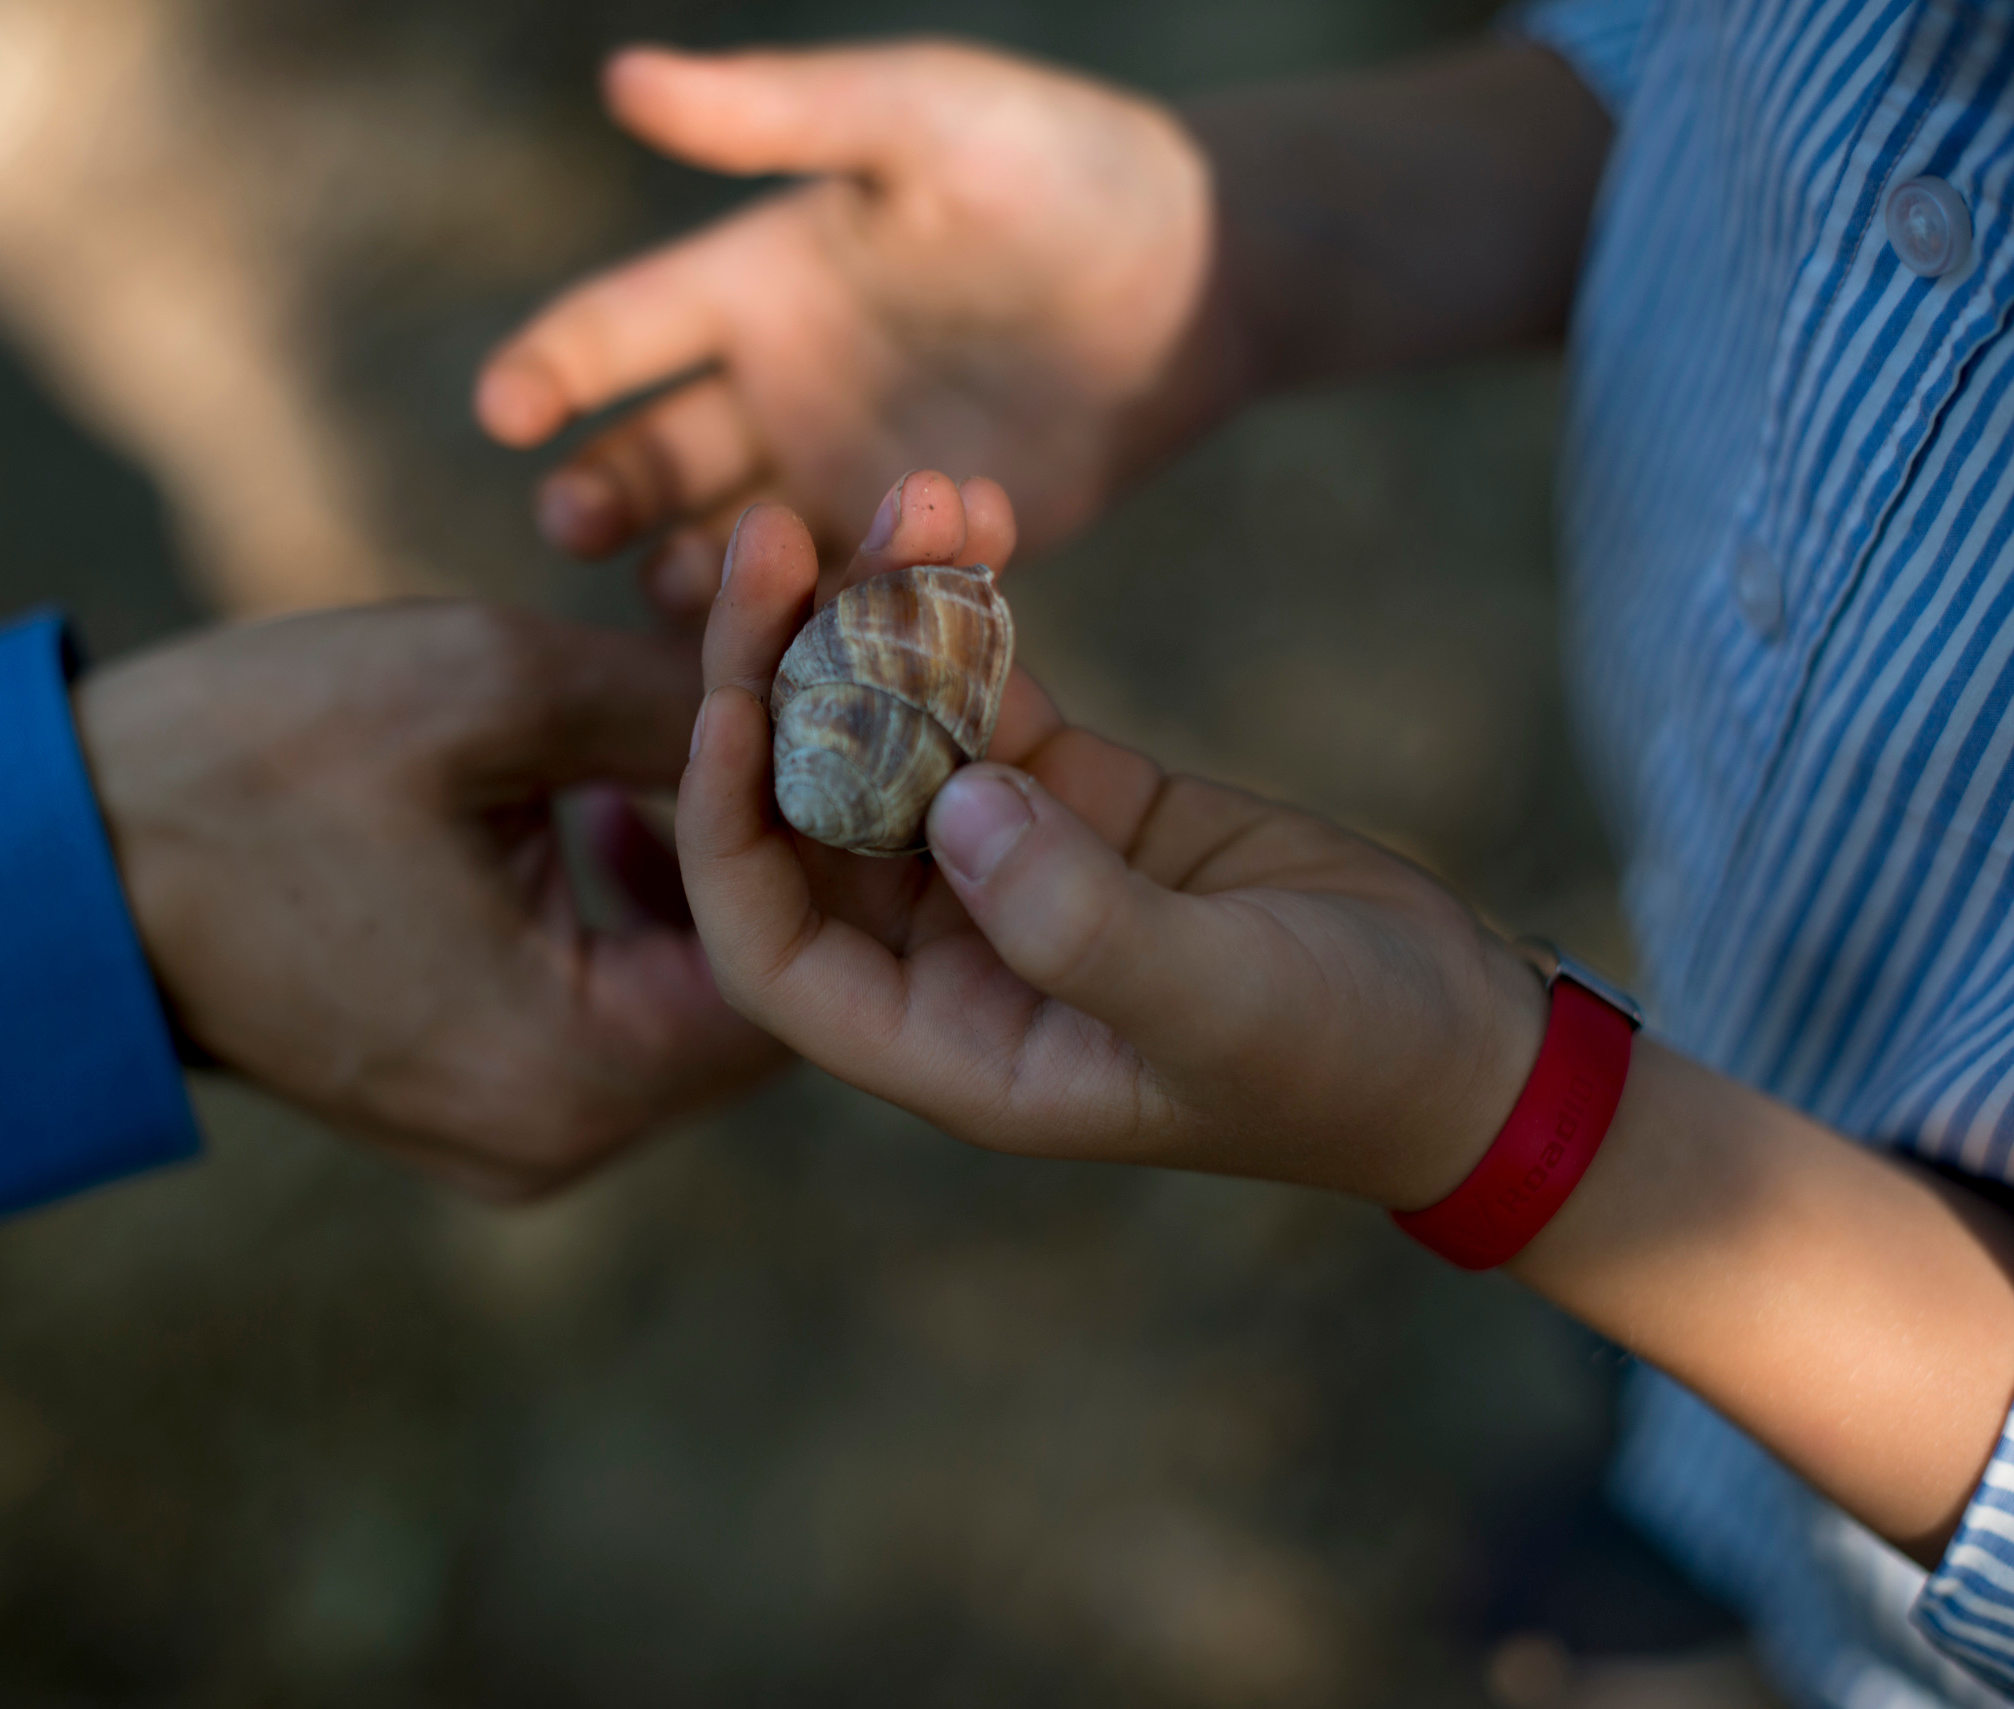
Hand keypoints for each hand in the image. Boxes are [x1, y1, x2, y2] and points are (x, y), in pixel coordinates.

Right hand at [75, 602, 784, 1198]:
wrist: (49, 861)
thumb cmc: (247, 762)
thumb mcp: (484, 685)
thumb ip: (680, 695)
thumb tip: (818, 673)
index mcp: (574, 1067)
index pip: (790, 947)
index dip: (830, 810)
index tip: (846, 698)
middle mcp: (558, 1138)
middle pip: (751, 986)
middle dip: (779, 839)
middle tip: (800, 709)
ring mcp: (512, 1136)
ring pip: (685, 1000)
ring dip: (710, 868)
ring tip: (706, 733)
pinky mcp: (472, 1101)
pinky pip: (610, 1014)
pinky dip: (634, 915)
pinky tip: (606, 803)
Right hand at [475, 42, 1239, 620]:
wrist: (1204, 276)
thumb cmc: (1063, 169)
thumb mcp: (922, 120)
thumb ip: (780, 113)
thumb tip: (619, 74)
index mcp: (754, 284)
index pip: (618, 329)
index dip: (551, 365)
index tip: (502, 408)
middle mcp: (775, 392)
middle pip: (650, 460)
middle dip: (603, 494)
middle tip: (577, 522)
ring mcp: (839, 482)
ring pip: (728, 554)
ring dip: (694, 579)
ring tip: (688, 591)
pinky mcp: (914, 558)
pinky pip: (838, 607)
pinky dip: (811, 624)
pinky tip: (804, 637)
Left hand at [677, 473, 1546, 1208]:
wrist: (1463, 1032)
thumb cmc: (1345, 1060)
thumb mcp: (1222, 1006)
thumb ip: (1082, 925)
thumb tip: (956, 807)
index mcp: (947, 1042)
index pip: (772, 948)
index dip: (726, 834)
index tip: (725, 708)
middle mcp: (946, 954)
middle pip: (805, 810)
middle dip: (776, 674)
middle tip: (773, 536)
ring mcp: (999, 863)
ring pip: (885, 730)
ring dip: (877, 613)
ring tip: (910, 493)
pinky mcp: (1066, 792)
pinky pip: (980, 690)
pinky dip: (968, 609)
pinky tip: (976, 511)